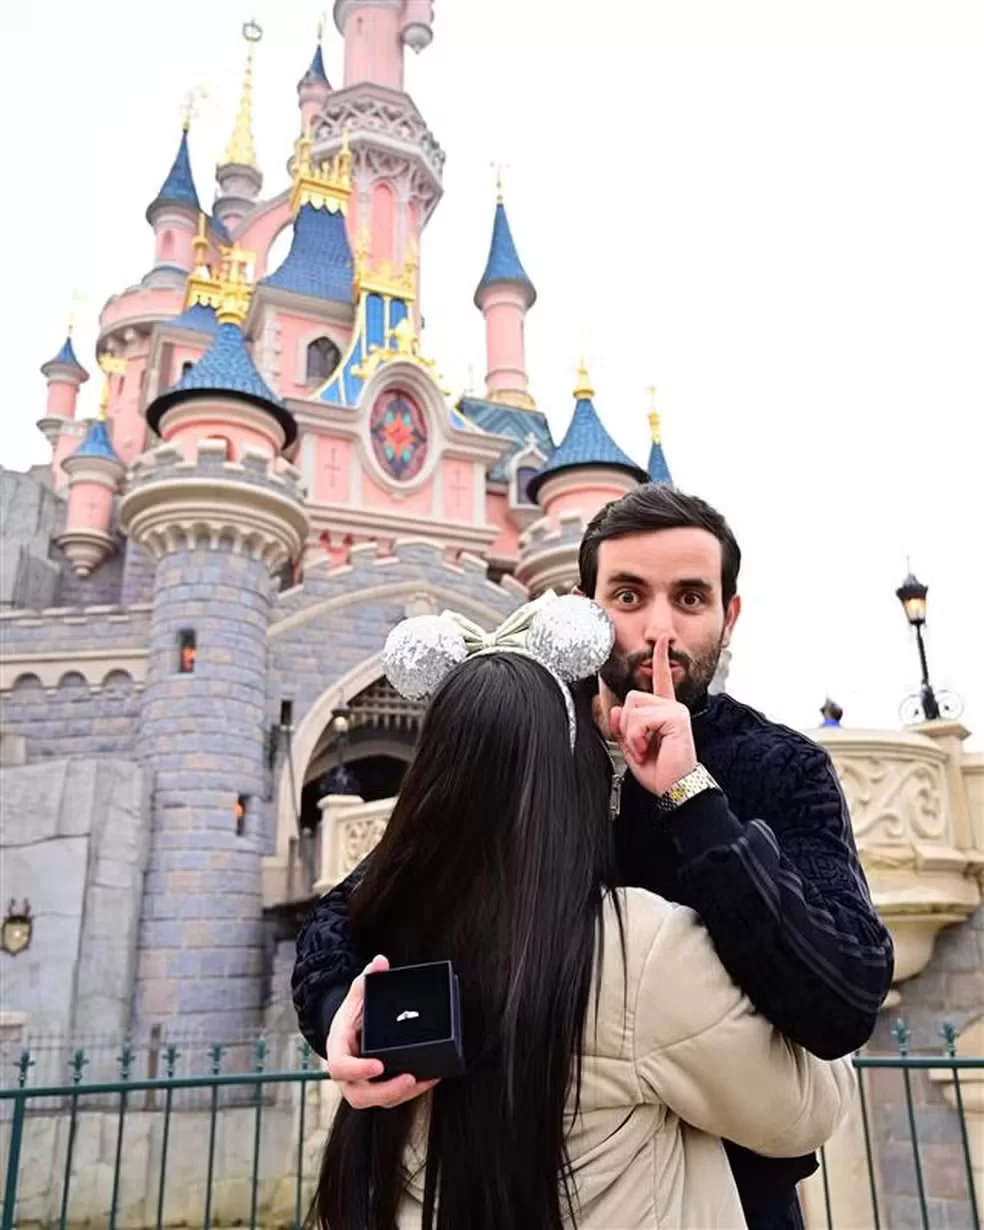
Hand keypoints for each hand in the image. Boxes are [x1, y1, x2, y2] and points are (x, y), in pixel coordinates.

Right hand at [325, 954, 439, 1108]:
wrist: (349, 1028)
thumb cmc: (353, 1013)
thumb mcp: (357, 993)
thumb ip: (368, 978)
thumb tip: (380, 961)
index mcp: (338, 1049)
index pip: (340, 1067)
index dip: (358, 1070)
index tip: (378, 1065)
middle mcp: (346, 1074)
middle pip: (359, 1095)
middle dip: (385, 1091)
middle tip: (408, 1079)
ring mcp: (360, 1084)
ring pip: (376, 1100)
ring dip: (401, 1095)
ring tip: (422, 1081)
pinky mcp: (376, 1088)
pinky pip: (390, 1097)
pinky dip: (410, 1092)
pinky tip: (428, 1079)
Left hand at [609, 635, 697, 797]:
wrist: (675, 788)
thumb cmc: (660, 770)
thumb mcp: (632, 746)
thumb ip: (622, 726)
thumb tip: (616, 710)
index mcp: (664, 710)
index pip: (661, 679)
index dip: (660, 659)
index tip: (661, 641)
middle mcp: (672, 706)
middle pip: (632, 697)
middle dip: (627, 725)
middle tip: (640, 746)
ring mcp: (675, 710)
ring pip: (633, 707)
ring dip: (631, 733)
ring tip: (645, 749)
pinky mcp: (676, 717)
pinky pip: (640, 719)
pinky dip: (637, 738)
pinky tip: (649, 749)